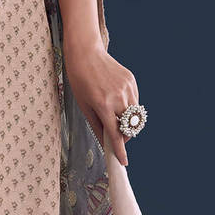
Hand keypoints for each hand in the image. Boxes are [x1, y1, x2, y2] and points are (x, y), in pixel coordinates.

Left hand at [61, 34, 139, 165]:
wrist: (86, 53)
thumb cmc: (80, 80)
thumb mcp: (84, 105)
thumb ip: (96, 125)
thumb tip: (105, 143)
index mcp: (103, 105)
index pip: (115, 134)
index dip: (120, 150)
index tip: (123, 162)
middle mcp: (118, 97)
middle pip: (128, 127)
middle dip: (123, 136)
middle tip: (115, 136)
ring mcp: (127, 88)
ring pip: (134, 116)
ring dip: (127, 122)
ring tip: (115, 117)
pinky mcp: (131, 81)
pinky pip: (135, 101)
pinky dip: (128, 107)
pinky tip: (117, 101)